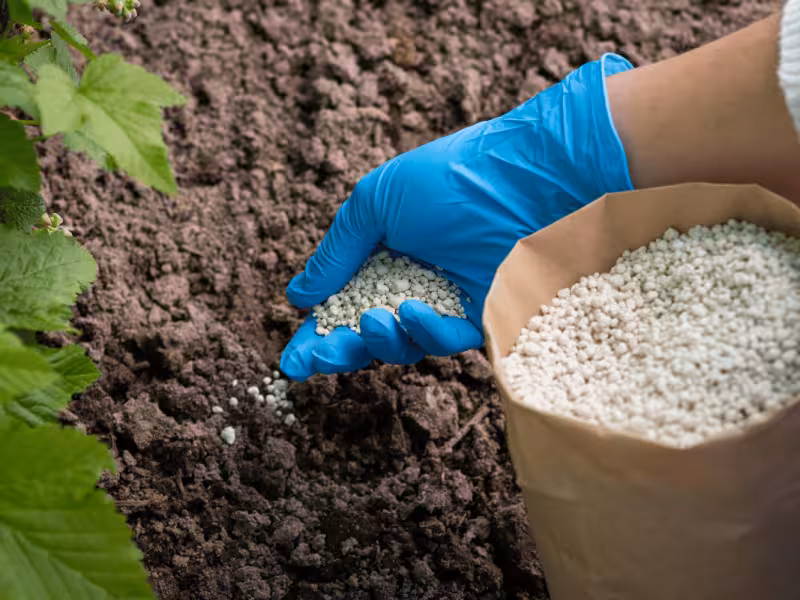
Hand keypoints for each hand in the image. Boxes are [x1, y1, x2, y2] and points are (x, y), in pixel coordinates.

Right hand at [281, 53, 634, 380]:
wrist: (525, 178)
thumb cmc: (449, 179)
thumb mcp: (376, 202)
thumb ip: (338, 251)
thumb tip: (299, 295)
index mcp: (384, 251)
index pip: (342, 300)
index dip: (317, 332)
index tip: (292, 359)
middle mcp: (413, 279)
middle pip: (368, 332)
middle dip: (339, 350)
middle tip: (315, 359)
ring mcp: (448, 300)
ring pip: (403, 345)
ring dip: (380, 341)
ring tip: (373, 322)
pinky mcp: (483, 316)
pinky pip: (446, 341)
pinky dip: (426, 332)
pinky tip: (413, 312)